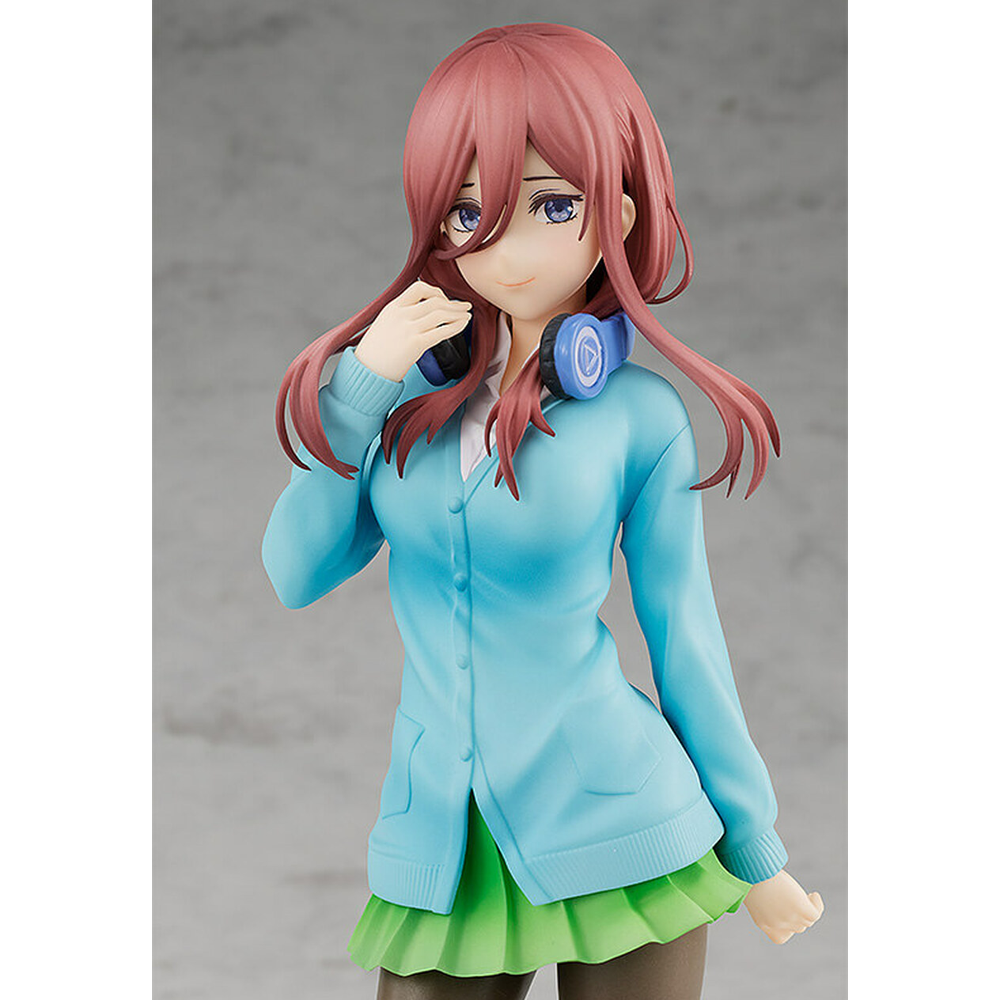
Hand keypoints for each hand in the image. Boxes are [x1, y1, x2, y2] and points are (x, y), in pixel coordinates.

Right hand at [354, 280, 471, 381]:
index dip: (436, 291)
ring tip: (467, 316)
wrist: (367, 371)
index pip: (419, 287)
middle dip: (453, 303)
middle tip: (464, 306)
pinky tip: (463, 325)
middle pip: (434, 300)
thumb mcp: (385, 324)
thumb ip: (402, 315)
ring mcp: (408, 329)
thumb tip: (423, 314)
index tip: (444, 299)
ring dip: (458, 313)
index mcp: (393, 307)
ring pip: (440, 314)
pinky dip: (456, 327)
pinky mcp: (415, 344)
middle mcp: (401, 315)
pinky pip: (441, 331)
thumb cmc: (376, 353)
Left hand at [743, 869, 823, 943]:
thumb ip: (766, 904)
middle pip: (796, 926)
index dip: (787, 928)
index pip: (780, 936)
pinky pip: (815, 914)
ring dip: (809, 909)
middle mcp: (777, 924)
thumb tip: (779, 903)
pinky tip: (813, 895)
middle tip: (795, 897)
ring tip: (807, 896)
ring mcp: (789, 917)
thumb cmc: (751, 874)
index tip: (787, 913)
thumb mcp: (755, 894)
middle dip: (798, 914)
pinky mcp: (800, 908)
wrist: (753, 869)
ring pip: (807, 921)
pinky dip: (817, 905)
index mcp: (763, 923)